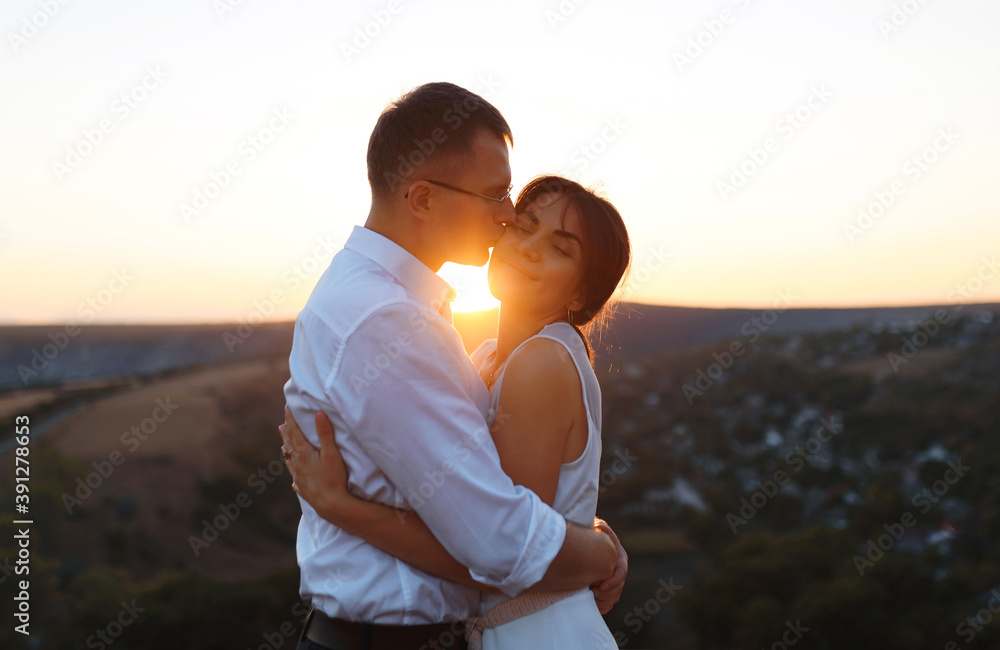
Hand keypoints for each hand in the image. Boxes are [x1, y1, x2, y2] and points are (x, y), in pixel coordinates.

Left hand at [279, 405, 354, 521]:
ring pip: (289, 461)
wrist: (330, 505)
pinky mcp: (303, 489)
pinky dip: (293, 473)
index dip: (291, 419)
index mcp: (303, 453)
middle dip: (287, 432)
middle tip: (282, 423)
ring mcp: (299, 478)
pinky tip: (293, 478)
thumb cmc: (333, 478)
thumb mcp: (332, 453)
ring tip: (283, 444)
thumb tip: (319, 413)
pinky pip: (295, 479)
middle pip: (289, 445)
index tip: (287, 408)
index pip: (294, 432)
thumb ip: (325, 433)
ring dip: (286, 450)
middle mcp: (297, 464)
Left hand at [591, 517, 627, 614]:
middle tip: (593, 592)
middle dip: (607, 593)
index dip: (613, 582)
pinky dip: (602, 606)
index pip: (621, 573)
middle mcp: (618, 571)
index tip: (600, 586)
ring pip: (613, 597)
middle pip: (618, 589)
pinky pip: (607, 603)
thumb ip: (600, 527)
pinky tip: (593, 605)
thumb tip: (600, 528)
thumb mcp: (595, 527)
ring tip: (591, 597)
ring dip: (603, 600)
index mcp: (620, 558)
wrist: (582, 543)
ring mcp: (612, 581)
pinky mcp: (605, 590)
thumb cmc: (590, 533)